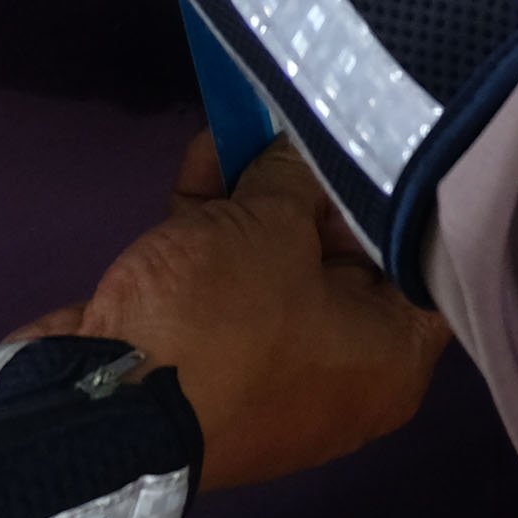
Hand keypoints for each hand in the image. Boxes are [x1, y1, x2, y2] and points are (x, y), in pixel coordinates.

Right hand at [22, 137, 453, 492]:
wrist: (93, 404)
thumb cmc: (220, 323)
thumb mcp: (271, 226)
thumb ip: (296, 173)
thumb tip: (302, 147)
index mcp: (387, 361)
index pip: (425, 268)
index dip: (411, 200)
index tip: (395, 140)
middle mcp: (339, 372)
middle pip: (347, 257)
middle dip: (318, 183)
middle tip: (313, 114)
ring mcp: (266, 366)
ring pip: (276, 260)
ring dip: (259, 189)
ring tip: (254, 112)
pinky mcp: (202, 355)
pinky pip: (224, 277)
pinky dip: (215, 220)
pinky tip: (209, 147)